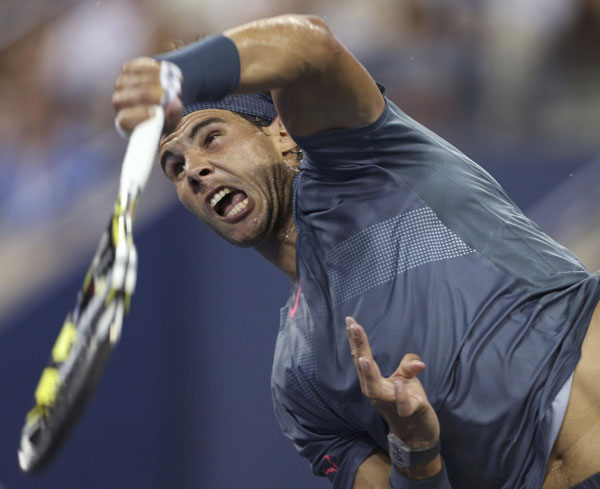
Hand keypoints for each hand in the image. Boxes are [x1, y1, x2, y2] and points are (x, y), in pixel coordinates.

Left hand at [112, 57, 182, 134]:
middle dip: (153, 93)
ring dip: (155, 78)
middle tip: (171, 91)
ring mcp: (121, 84)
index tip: (155, 112)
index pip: (125, 119)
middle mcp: (119, 102)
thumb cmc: (163, 117)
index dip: (139, 115)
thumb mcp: (171, 120)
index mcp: (125, 122)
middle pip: (132, 96)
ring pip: (135, 79)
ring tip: (172, 80)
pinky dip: (151, 66)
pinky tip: (164, 69)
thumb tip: (172, 106)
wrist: (158, 102)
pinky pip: (136, 66)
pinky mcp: (126, 70)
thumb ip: (172, 115)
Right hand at [345, 316, 439, 448]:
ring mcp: (389, 402)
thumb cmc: (408, 401)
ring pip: (375, 388)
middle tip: (353, 327)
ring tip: (364, 358)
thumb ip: (407, 365)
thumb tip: (417, 363)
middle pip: (363, 367)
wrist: (417, 435)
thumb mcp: (406, 378)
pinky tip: (399, 385)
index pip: (362, 355)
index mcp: (373, 380)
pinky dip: (400, 395)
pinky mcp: (408, 411)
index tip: (350, 319)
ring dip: (369, 373)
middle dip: (358, 347)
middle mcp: (375, 391)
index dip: (356, 339)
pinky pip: (402, 404)